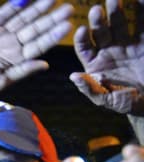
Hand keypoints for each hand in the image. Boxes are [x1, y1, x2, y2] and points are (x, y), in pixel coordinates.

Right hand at [0, 0, 71, 96]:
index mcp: (15, 60)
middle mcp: (9, 46)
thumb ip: (22, 71)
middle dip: (50, 19)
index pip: (38, 45)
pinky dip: (14, 5)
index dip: (52, 35)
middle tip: (68, 8)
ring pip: (21, 19)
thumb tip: (45, 64)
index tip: (67, 25)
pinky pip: (2, 14)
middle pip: (34, 29)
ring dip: (36, 9)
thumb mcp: (0, 81)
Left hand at [71, 0, 143, 114]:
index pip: (84, 48)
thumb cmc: (128, 103)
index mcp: (95, 64)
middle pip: (101, 32)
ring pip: (120, 24)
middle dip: (98, 21)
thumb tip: (74, 76)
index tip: (81, 30)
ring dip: (116, 11)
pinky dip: (141, 11)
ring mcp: (128, 43)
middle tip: (96, 9)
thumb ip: (91, 89)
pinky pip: (142, 23)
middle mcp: (109, 50)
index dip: (82, 39)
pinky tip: (139, 1)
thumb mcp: (108, 99)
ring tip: (115, 0)